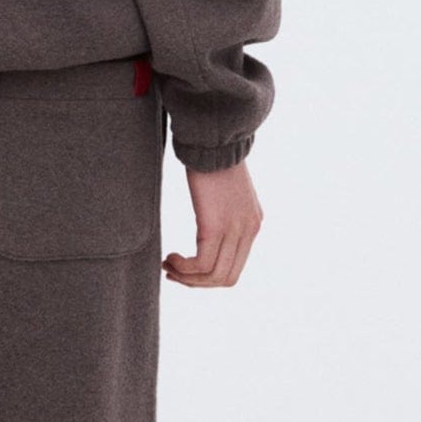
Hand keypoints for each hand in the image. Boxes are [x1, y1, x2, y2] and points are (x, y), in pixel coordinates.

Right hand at [164, 162, 262, 287]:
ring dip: (187, 278)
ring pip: (213, 275)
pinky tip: (170, 256)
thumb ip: (224, 211)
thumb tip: (208, 226)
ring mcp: (235, 231)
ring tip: (168, 266)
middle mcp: (249, 231)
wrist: (212, 139)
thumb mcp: (225, 190)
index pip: (234, 267)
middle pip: (226, 278)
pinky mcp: (216, 227)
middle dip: (196, 282)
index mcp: (252, 224)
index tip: (185, 269)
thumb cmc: (212, 157)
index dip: (208, 276)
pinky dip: (184, 268)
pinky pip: (201, 264)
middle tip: (173, 273)